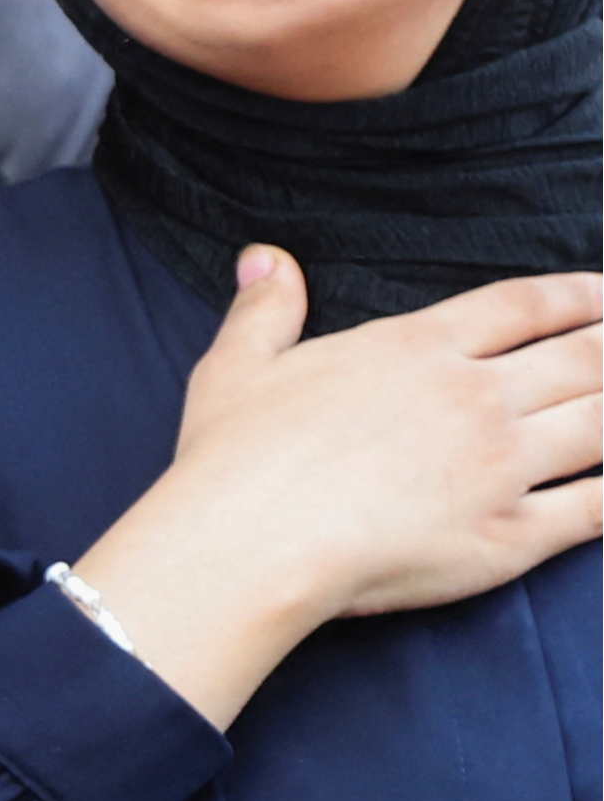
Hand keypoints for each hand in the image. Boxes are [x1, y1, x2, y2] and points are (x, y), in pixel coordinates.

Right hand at [68, 251, 600, 725]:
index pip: (525, 305)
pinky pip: (596, 508)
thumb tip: (266, 257)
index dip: (580, 294)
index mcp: (417, 349)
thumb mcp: (235, 367)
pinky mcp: (508, 536)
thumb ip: (265, 309)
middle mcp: (475, 399)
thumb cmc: (233, 459)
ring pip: (603, 424)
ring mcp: (500, 467)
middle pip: (585, 357)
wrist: (247, 543)